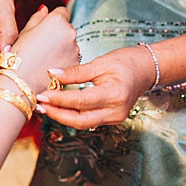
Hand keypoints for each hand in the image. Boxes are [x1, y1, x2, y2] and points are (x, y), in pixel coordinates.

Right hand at [4, 6, 78, 96]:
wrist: (21, 84)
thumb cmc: (18, 58)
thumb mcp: (24, 32)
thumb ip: (38, 18)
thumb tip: (44, 9)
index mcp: (57, 21)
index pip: (63, 11)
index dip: (53, 20)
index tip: (46, 29)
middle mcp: (70, 33)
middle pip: (66, 29)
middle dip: (57, 35)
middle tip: (40, 46)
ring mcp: (75, 50)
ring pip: (70, 45)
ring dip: (61, 49)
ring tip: (43, 59)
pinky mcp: (76, 65)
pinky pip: (71, 59)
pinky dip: (63, 62)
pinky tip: (49, 67)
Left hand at [35, 45, 155, 127]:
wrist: (146, 69)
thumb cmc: (126, 62)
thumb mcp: (100, 63)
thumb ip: (76, 72)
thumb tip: (52, 73)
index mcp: (114, 94)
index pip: (80, 101)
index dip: (59, 100)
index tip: (42, 94)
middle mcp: (115, 111)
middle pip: (79, 120)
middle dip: (57, 114)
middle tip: (39, 105)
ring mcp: (115, 118)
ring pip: (82, 123)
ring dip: (62, 117)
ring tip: (45, 107)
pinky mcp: (112, 119)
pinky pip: (88, 121)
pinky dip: (72, 116)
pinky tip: (59, 108)